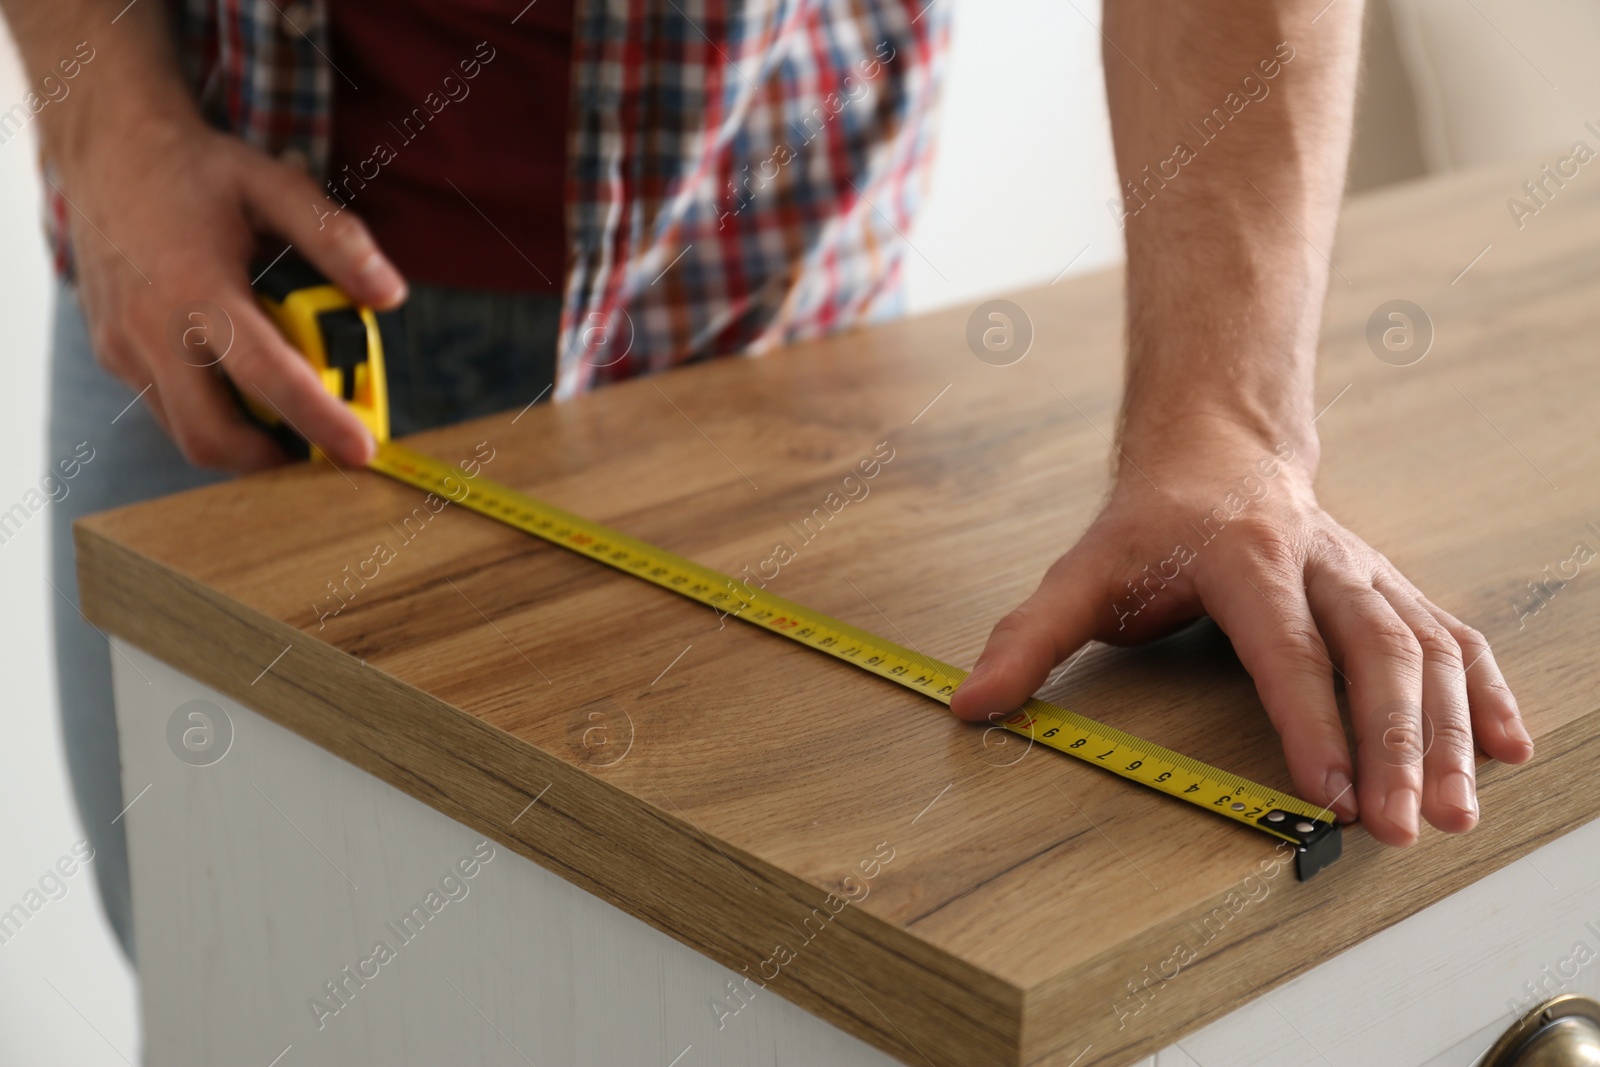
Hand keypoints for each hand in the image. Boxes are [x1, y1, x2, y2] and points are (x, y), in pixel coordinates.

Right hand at [58, 114, 405, 471]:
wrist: (107, 149)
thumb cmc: (197, 170)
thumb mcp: (276, 186)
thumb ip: (336, 239)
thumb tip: (390, 295)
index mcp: (197, 285)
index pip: (267, 376)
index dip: (318, 422)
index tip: (362, 449)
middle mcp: (151, 327)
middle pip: (212, 436)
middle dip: (274, 458)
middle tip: (324, 449)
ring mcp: (123, 346)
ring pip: (186, 432)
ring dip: (244, 439)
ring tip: (291, 410)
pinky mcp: (112, 354)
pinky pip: (167, 408)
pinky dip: (213, 413)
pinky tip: (245, 381)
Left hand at [949, 430, 1532, 845]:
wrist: (1216, 448)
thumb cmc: (1149, 523)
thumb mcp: (1081, 571)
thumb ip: (1030, 638)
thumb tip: (970, 703)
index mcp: (1246, 560)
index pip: (1285, 651)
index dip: (1309, 726)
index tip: (1328, 797)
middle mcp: (1322, 566)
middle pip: (1375, 654)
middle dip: (1395, 745)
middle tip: (1404, 827)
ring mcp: (1367, 577)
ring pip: (1427, 651)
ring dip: (1451, 734)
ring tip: (1459, 813)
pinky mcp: (1392, 591)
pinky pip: (1453, 638)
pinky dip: (1486, 694)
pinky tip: (1510, 750)